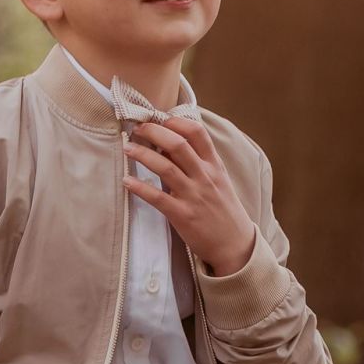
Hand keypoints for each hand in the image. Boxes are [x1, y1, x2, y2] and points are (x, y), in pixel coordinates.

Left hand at [121, 120, 258, 277]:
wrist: (235, 244)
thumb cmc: (223, 210)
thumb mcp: (219, 181)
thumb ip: (199, 163)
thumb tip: (169, 146)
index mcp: (214, 165)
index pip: (197, 133)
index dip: (176, 122)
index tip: (159, 119)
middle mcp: (205, 176)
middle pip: (178, 144)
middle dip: (154, 132)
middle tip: (138, 128)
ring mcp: (194, 196)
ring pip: (165, 167)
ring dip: (143, 155)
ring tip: (127, 148)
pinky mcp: (183, 215)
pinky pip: (158, 198)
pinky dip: (140, 188)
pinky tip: (127, 182)